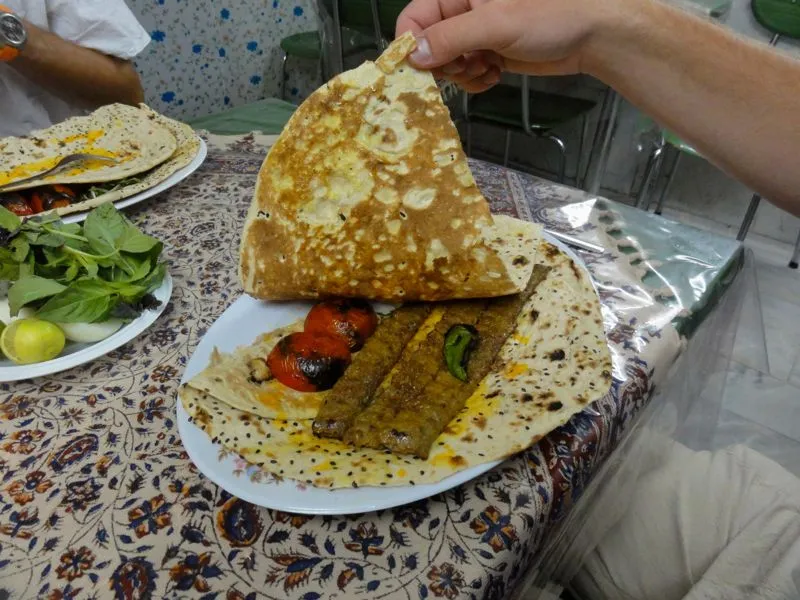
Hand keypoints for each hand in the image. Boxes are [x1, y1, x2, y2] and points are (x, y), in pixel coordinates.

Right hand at [396, 0, 617, 91]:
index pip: (414, 17)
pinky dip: (476, 80)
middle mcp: (464, 11)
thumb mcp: (495, 24)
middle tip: (466, 67)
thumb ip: (449, 38)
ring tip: (486, 70)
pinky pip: (467, 72)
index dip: (412, 44)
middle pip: (428, 44)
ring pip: (447, 63)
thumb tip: (411, 55)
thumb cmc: (549, 16)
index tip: (421, 70)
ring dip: (462, 74)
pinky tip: (494, 75)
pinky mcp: (491, 53)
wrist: (592, 35)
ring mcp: (477, 33)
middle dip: (443, 63)